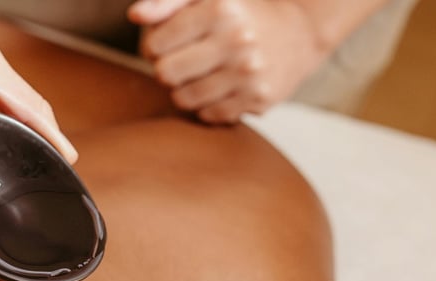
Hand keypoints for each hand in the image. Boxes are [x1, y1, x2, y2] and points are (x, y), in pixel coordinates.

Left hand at [128, 0, 325, 122]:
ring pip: (183, 99)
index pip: (155, 45)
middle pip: (165, 74)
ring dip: (184, 90)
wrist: (300, 33)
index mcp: (219, 9)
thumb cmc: (239, 11)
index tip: (169, 42)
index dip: (154, 46)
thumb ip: (165, 0)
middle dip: (167, 70)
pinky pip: (208, 115)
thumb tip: (135, 16)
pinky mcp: (258, 99)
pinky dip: (207, 105)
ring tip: (201, 73)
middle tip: (183, 61)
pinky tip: (219, 87)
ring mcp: (249, 72)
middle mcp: (237, 40)